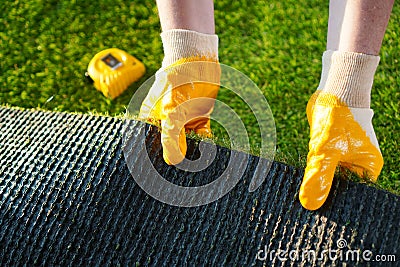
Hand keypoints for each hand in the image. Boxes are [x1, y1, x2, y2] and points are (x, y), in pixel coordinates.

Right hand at [138, 58, 219, 164]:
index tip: (168, 173)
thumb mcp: (172, 111)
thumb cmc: (177, 82)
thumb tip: (172, 161)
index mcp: (152, 121)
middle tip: (187, 172)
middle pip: (172, 146)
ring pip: (189, 142)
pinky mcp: (198, 118)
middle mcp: (166, 123)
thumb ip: (171, 137)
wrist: (198, 61)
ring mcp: (183, 121)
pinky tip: (210, 149)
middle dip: (180, 157)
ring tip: (200, 165)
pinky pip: (201, 135)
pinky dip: (205, 142)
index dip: (161, 158)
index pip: (154, 146)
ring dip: (195, 151)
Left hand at [299, 91, 382, 209]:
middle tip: (302, 202)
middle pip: (338, 186)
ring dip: (316, 178)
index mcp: (367, 168)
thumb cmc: (338, 118)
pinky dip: (313, 166)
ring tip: (300, 190)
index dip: (332, 203)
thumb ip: (319, 177)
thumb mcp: (326, 152)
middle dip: (322, 190)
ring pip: (328, 174)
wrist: (334, 90)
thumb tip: (310, 203)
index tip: (313, 211)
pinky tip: (302, 173)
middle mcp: (359, 164)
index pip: (350, 195)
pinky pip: (322, 163)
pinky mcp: (333, 147)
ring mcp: (346, 155)